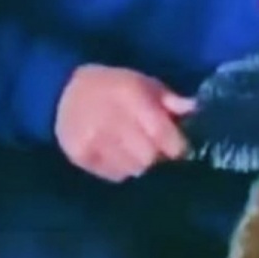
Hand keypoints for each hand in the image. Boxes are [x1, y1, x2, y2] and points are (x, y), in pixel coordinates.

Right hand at [55, 65, 195, 182]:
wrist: (63, 93)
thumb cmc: (111, 86)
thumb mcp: (141, 82)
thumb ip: (168, 99)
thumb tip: (195, 109)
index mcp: (128, 95)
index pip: (161, 133)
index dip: (177, 145)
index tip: (181, 147)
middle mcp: (109, 119)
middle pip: (149, 157)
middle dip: (159, 157)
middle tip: (157, 149)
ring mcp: (92, 141)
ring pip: (133, 169)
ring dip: (141, 164)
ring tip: (137, 151)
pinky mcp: (81, 157)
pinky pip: (116, 176)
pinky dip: (123, 169)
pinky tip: (120, 155)